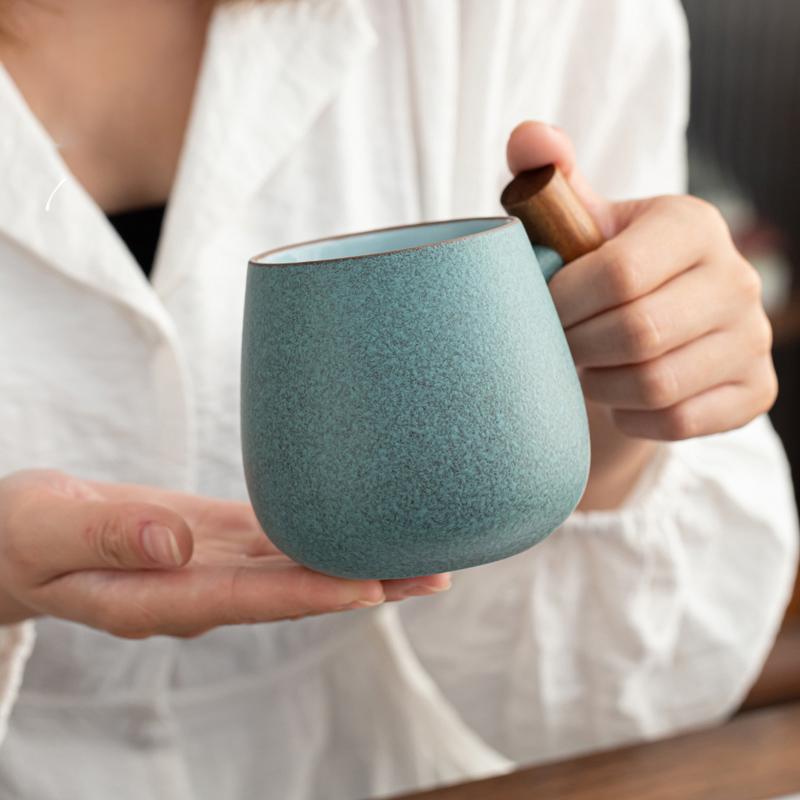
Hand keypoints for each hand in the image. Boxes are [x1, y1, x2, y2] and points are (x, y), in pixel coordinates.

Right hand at [0, 470, 449, 636]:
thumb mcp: (49, 528)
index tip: (374, 586)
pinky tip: (363, 525)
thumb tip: (177, 545)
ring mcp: (213, 567)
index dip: (314, 593)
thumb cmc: (24, 534)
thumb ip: (110, 537)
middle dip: (365, 583)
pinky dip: (324, 533)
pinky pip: (278, 540)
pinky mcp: (216, 539)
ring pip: (298, 565)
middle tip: (434, 573)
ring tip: (421, 552)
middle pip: (296, 591)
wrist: (20, 538)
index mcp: (160, 598)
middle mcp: (200, 590)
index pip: (252, 601)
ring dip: (359, 560)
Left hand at [507, 122, 776, 507]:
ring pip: (656, 384)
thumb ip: (550, 179)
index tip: (541, 310)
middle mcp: (737, 277)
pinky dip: (632, 417)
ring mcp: (754, 337)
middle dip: (578, 347)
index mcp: (691, 224)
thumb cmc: (598, 272)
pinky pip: (679, 421)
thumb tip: (528, 135)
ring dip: (601, 384)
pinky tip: (619, 396)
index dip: (563, 303)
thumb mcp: (575, 224)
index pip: (618, 273)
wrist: (645, 330)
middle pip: (637, 334)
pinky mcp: (756, 390)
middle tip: (559, 344)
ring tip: (586, 366)